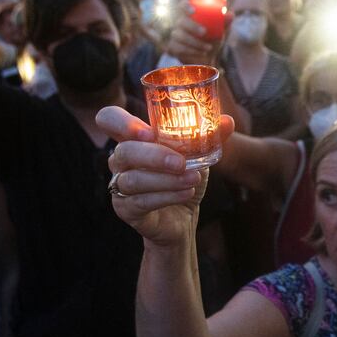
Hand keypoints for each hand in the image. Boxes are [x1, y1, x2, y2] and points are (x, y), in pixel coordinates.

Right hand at [97, 106, 234, 247]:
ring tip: (192, 179)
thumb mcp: (198, 155)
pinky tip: (187, 193)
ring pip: (132, 180)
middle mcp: (120, 160)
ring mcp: (119, 185)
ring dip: (166, 179)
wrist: (182, 217)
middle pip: (123, 151)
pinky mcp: (125, 209)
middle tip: (181, 162)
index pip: (109, 119)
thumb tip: (227, 121)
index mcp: (134, 139)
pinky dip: (166, 196)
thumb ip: (209, 136)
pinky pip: (140, 202)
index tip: (147, 132)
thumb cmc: (184, 177)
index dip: (121, 122)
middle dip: (154, 156)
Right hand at [167, 6, 220, 64]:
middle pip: (181, 22)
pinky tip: (201, 53)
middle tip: (204, 32)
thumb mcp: (222, 32)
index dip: (185, 6)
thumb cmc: (214, 40)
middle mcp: (180, 24)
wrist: (208, 59)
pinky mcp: (173, 48)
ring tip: (208, 48)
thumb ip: (225, 23)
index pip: (182, 5)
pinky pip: (179, 48)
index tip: (193, 11)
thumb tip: (230, 14)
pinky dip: (192, 51)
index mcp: (190, 16)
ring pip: (180, 36)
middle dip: (192, 27)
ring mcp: (175, 36)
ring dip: (195, 42)